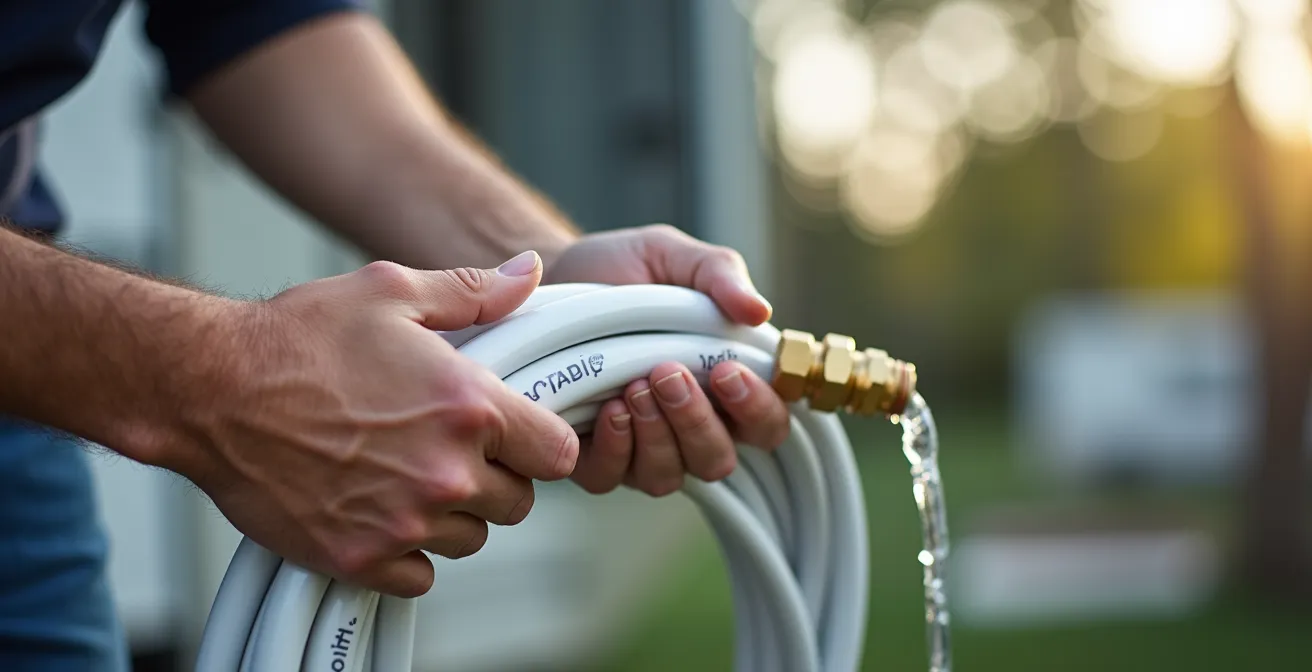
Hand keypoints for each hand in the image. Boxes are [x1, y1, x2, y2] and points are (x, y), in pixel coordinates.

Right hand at [169, 252, 577, 596]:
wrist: (209, 389)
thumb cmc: (298, 336)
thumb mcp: (390, 292)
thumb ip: (472, 291)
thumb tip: (529, 273)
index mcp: (468, 406)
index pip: (558, 455)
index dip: (541, 443)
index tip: (516, 435)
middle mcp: (446, 471)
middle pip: (517, 502)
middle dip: (495, 477)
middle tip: (449, 449)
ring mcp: (404, 522)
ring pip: (470, 539)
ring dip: (451, 514)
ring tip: (406, 474)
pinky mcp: (361, 558)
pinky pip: (421, 575)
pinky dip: (407, 551)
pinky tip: (379, 509)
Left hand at [542, 224, 791, 495]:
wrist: (554, 275)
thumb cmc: (624, 271)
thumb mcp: (674, 257)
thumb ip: (720, 275)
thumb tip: (758, 310)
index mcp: (727, 388)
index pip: (767, 425)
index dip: (758, 409)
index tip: (728, 371)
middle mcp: (691, 428)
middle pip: (717, 460)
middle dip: (696, 421)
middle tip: (667, 373)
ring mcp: (642, 450)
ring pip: (667, 476)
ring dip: (655, 435)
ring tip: (633, 386)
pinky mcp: (593, 458)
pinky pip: (609, 479)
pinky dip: (613, 449)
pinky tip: (607, 410)